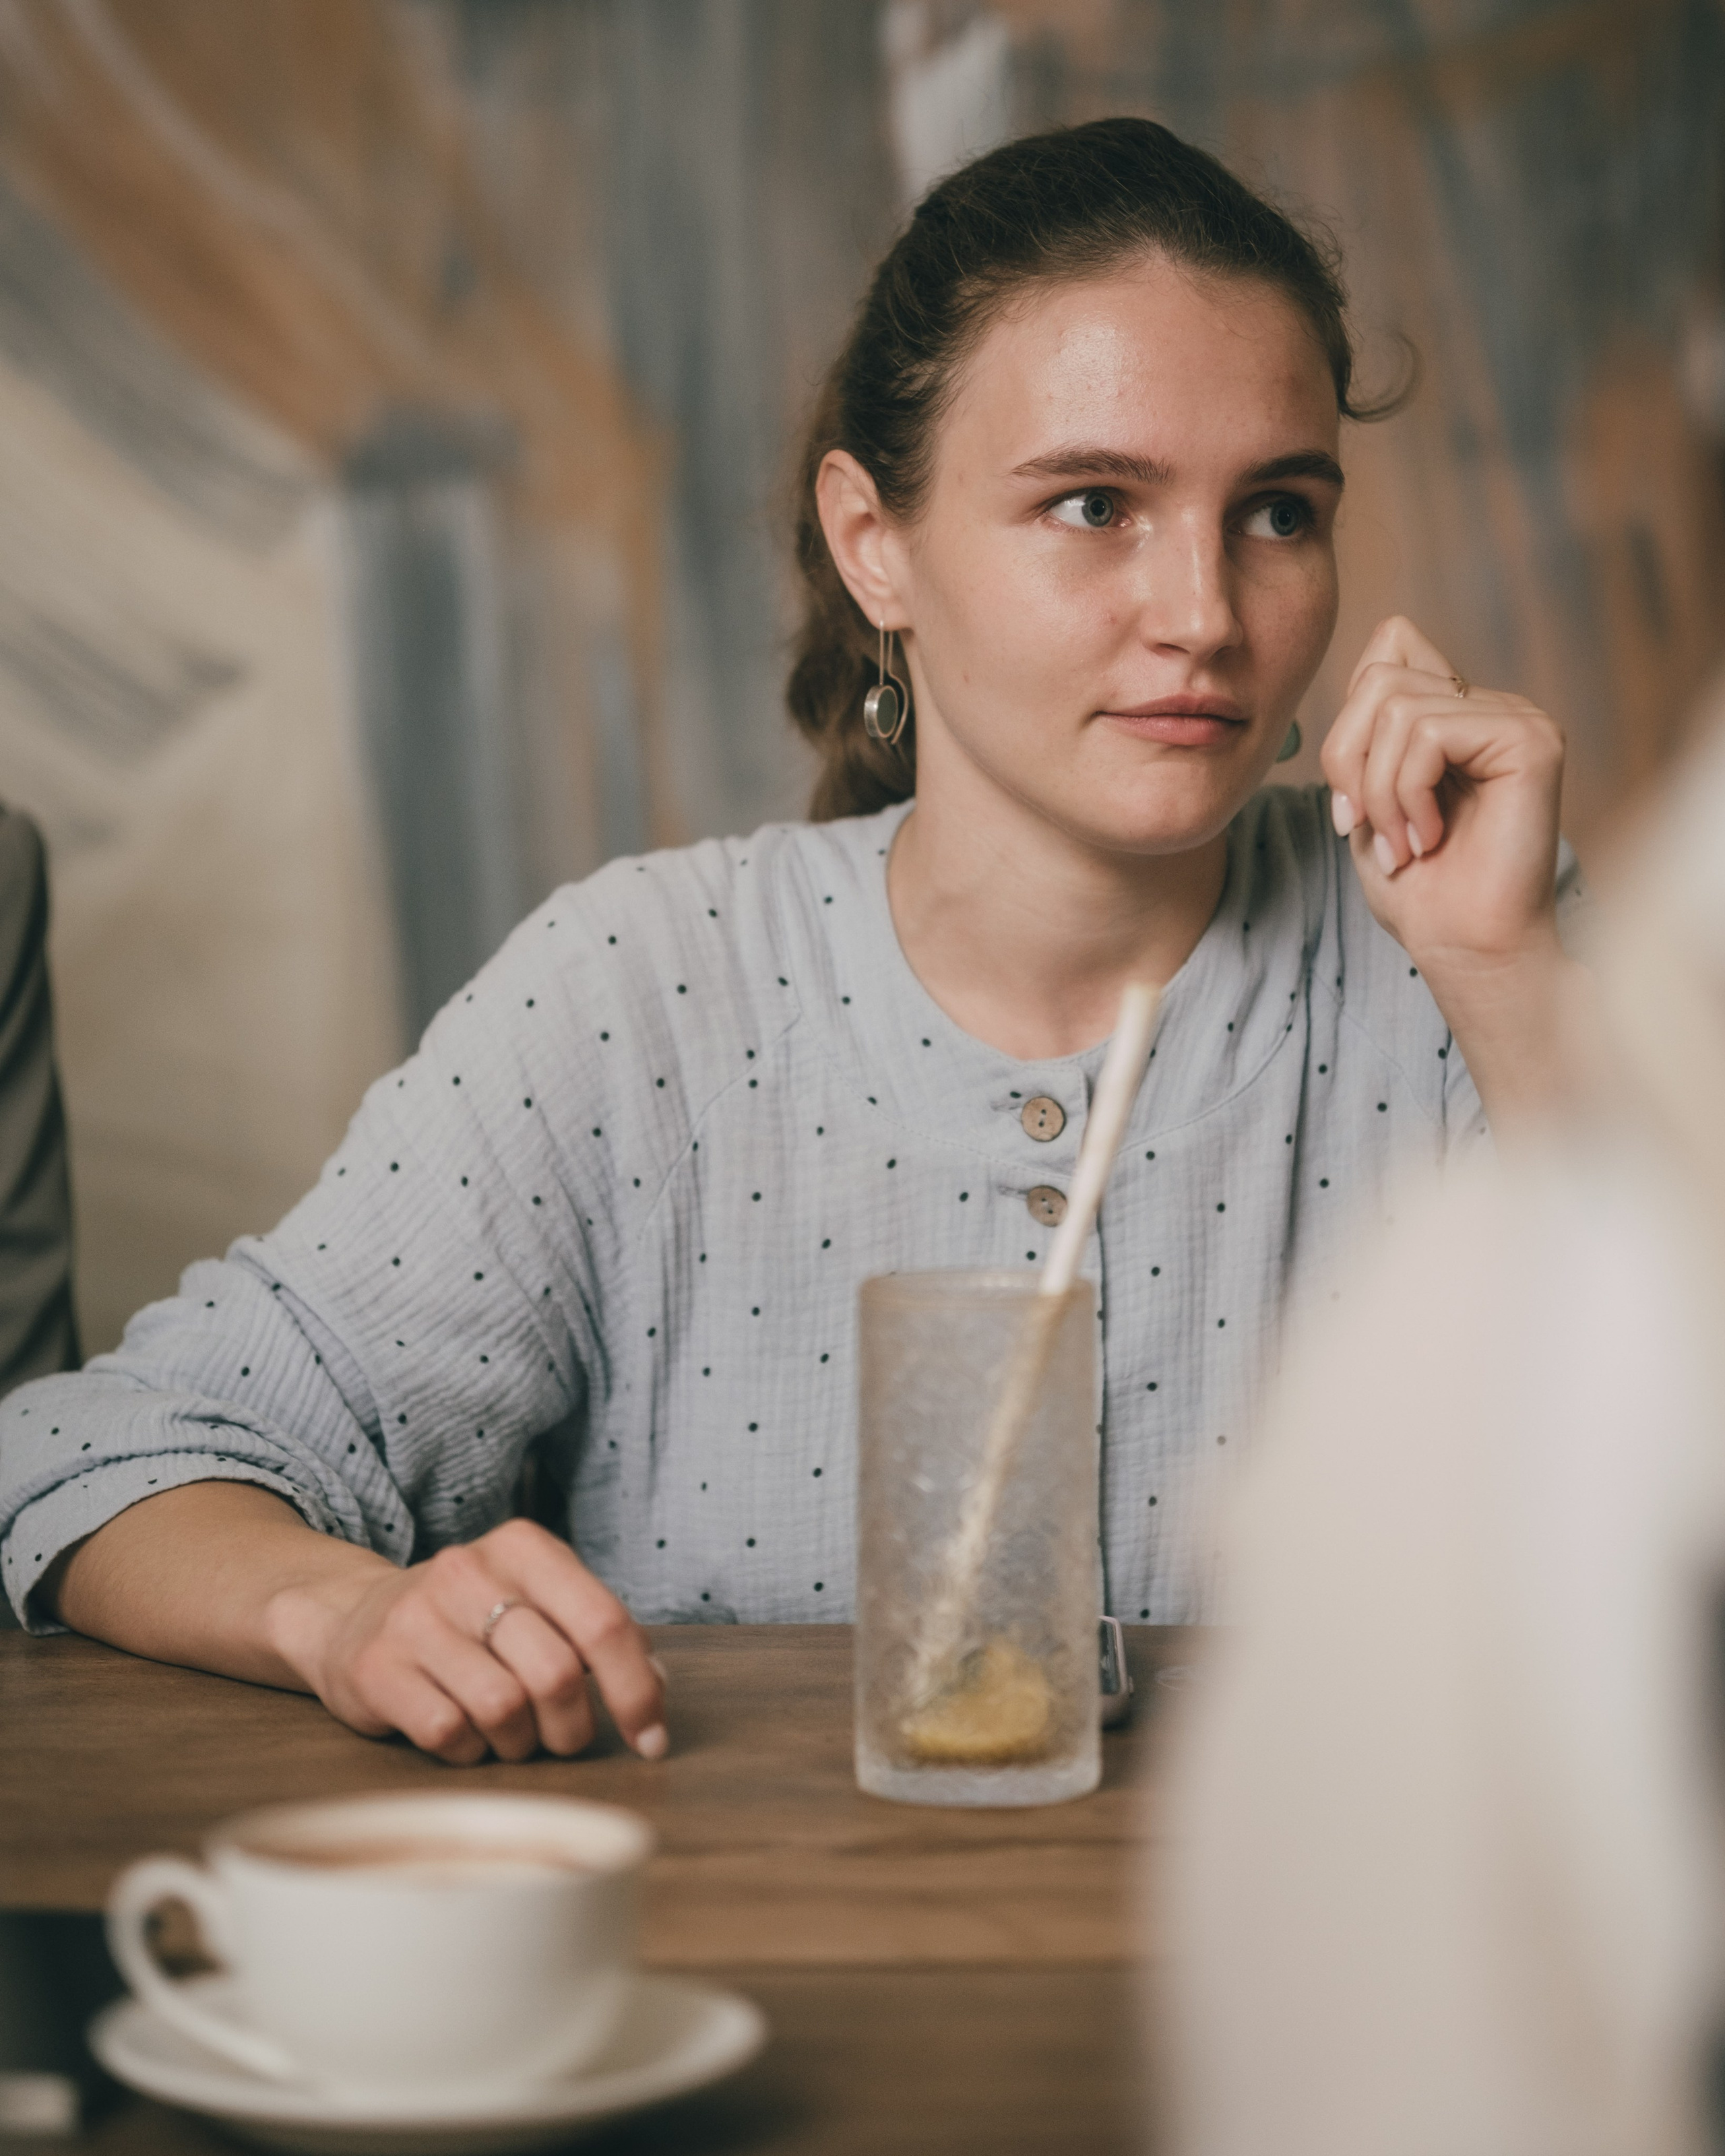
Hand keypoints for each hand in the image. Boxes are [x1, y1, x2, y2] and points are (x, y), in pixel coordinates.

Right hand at [272, 1518, 667, 1767]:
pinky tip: (462, 1733)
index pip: (604, 1622)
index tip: (650, 1741)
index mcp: (524, 1548)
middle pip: (557, 1674)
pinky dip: (469, 1750)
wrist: (354, 1617)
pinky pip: (450, 1734)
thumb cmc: (471, 1621)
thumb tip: (656, 1687)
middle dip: (573, 1728)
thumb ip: (595, 1636)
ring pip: (505, 1709)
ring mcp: (416, 1618)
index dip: (637, 1692)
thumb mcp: (536, 1603)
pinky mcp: (375, 1667)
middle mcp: (468, 1572)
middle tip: (561, 1738)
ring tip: (508, 1731)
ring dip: (519, 1742)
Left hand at [1320, 615, 1564, 979]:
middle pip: (1380, 674)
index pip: (1390, 645)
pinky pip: (1428, 732)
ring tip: (1404, 845)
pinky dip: (1407, 794)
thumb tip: (1367, 667)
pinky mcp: (1531, 740)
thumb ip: (1368, 734)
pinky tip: (1430, 838)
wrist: (1466, 950)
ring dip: (1378, 791)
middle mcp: (1493, 706)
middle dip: (1348, 760)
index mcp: (1456, 713)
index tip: (1351, 800)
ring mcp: (1517, 718)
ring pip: (1396, 706)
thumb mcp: (1368, 800)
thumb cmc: (1420, 891)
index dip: (1349, 721)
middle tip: (1366, 827)